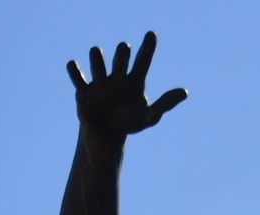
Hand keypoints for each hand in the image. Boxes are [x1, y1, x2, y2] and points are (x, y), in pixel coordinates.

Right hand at [66, 32, 187, 137]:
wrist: (105, 135)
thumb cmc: (128, 122)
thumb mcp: (148, 117)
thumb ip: (165, 103)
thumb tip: (185, 92)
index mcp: (134, 81)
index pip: (143, 60)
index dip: (148, 47)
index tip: (151, 34)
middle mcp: (117, 76)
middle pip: (120, 56)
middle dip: (122, 52)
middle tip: (124, 49)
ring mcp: (100, 82)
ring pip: (97, 60)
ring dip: (97, 58)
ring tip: (97, 57)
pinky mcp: (83, 91)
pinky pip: (77, 76)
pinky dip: (74, 69)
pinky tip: (74, 65)